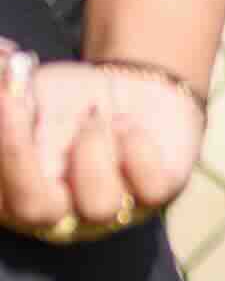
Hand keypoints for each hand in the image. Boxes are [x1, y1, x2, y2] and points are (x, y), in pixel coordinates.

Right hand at [0, 50, 203, 234]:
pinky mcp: (154, 194)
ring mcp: (107, 209)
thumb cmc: (65, 100)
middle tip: (12, 100)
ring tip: (93, 115)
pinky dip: (139, 150)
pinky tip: (128, 127)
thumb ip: (8, 89)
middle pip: (33, 209)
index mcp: (15, 196)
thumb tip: (0, 65)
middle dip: (18, 153)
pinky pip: (151, 188)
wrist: (128, 90)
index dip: (0, 153)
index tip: (1, 99)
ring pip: (98, 205)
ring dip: (92, 147)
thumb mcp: (27, 91)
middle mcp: (59, 215)